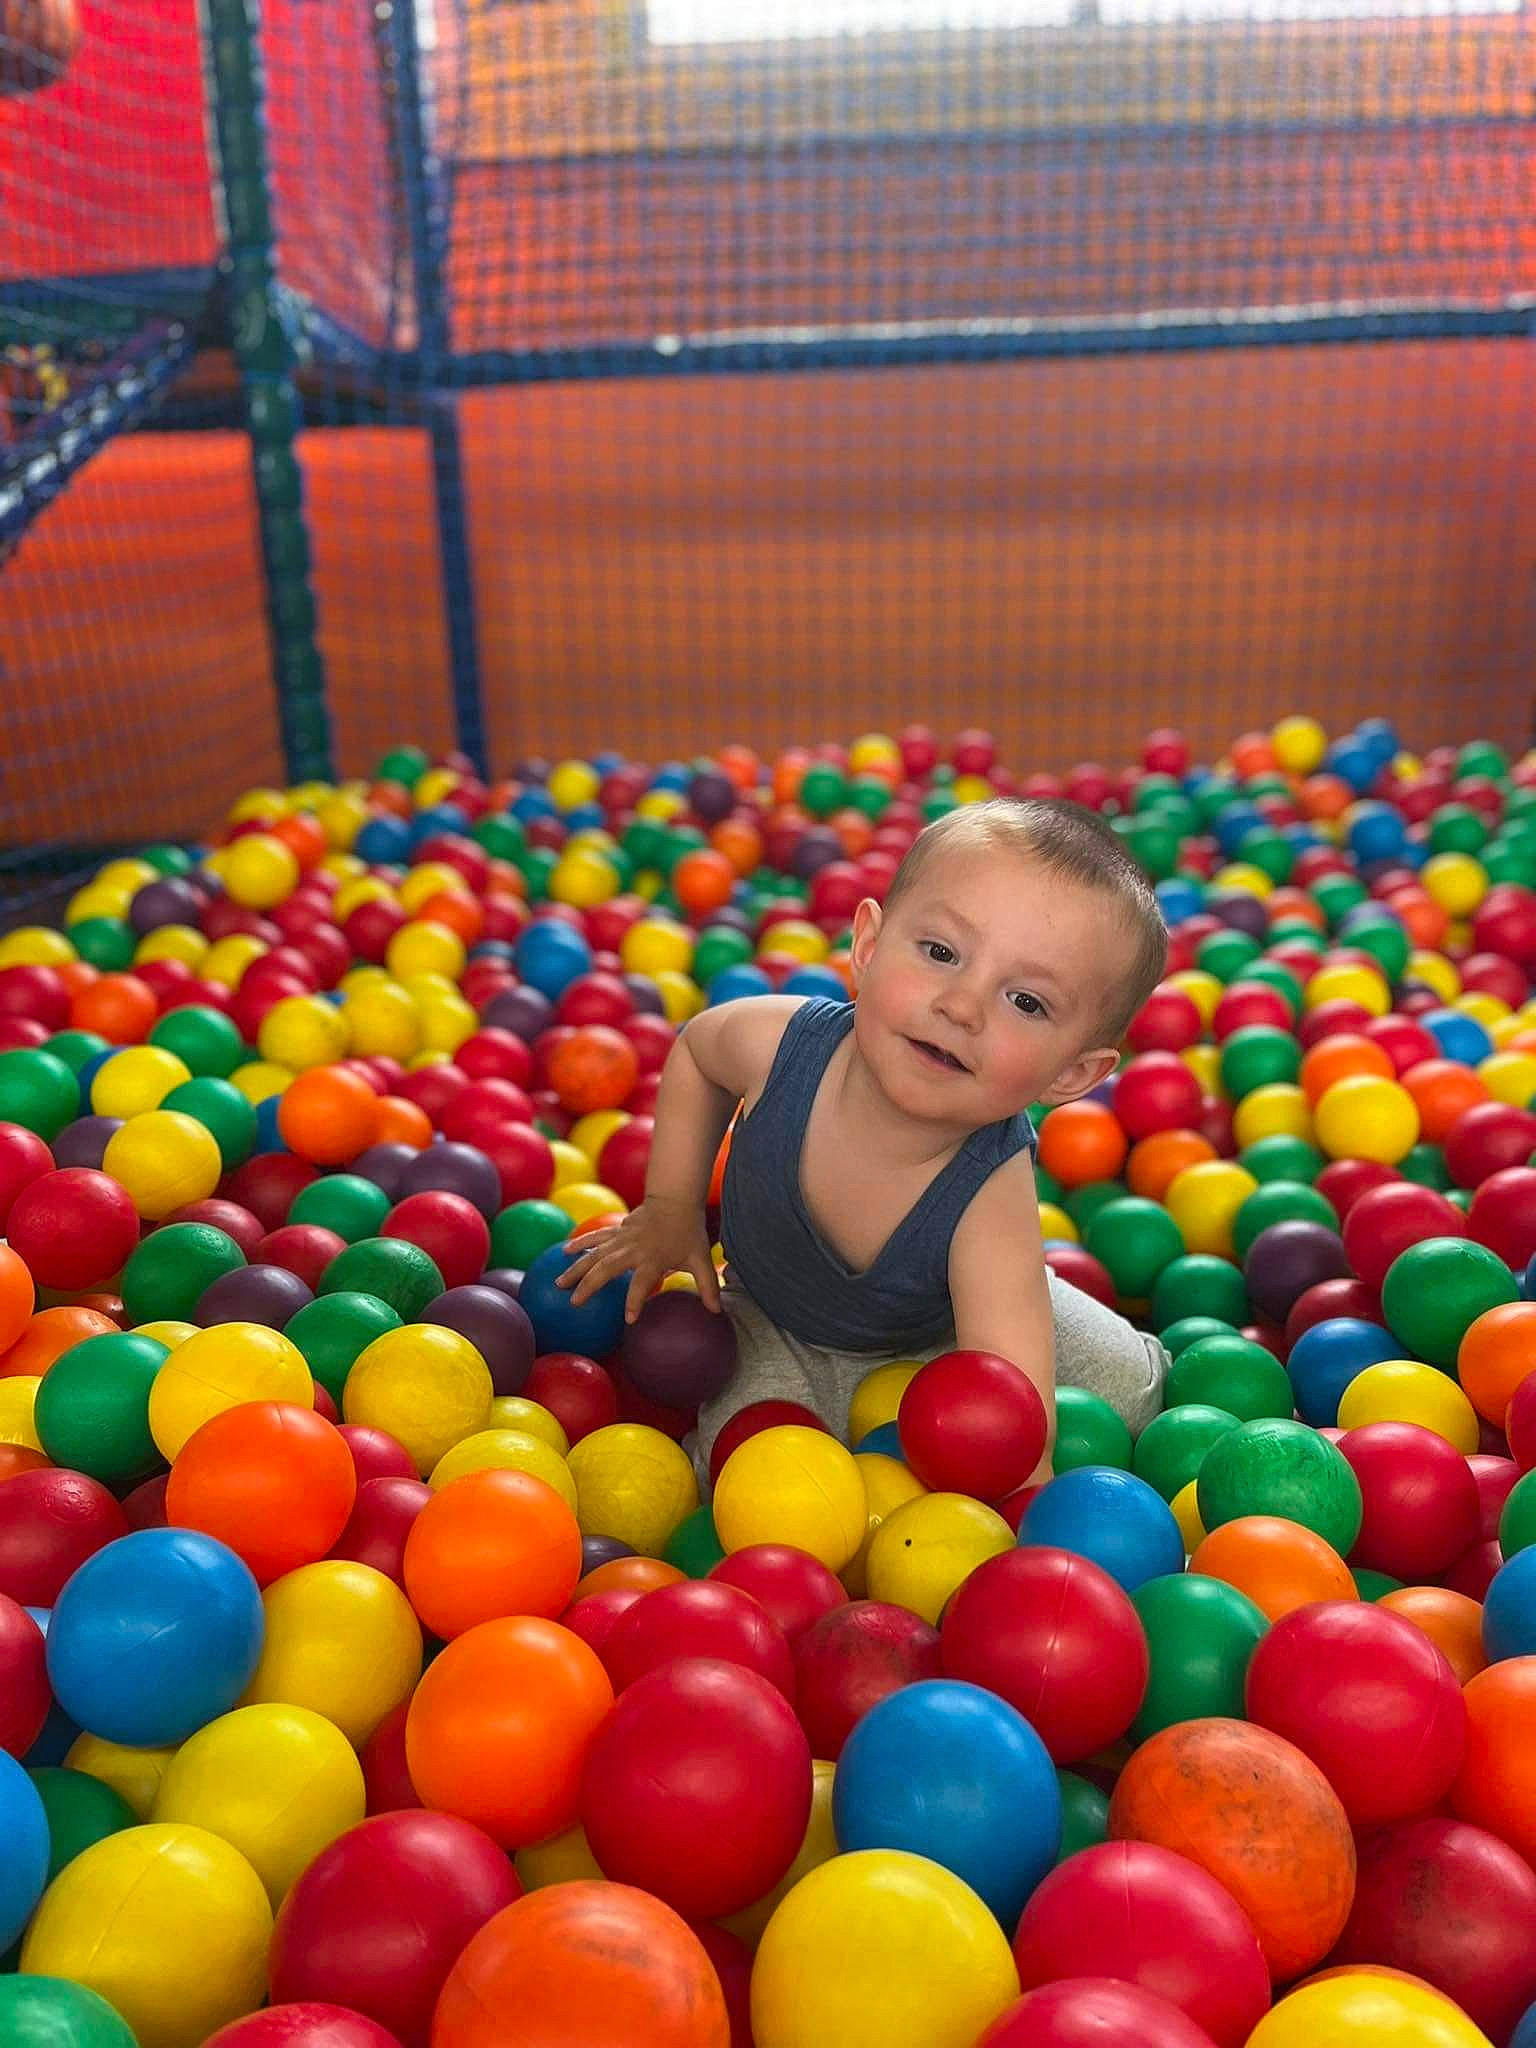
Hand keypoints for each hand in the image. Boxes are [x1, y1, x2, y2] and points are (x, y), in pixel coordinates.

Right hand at [554, 1196, 722, 1323]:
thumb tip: (717, 1312)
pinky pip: (595, 1237)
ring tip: (559, 1283)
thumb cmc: (689, 1232)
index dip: (635, 1300)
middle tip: (574, 1303)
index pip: (642, 1283)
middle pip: (606, 1268)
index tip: (628, 1319)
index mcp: (653, 1259)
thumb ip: (708, 1286)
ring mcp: (622, 1238)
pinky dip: (580, 1242)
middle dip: (589, 1285)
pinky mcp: (616, 1230)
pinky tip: (563, 1251)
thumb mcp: (701, 1259)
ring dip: (576, 1268)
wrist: (675, 1199)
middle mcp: (633, 1249)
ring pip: (594, 1254)